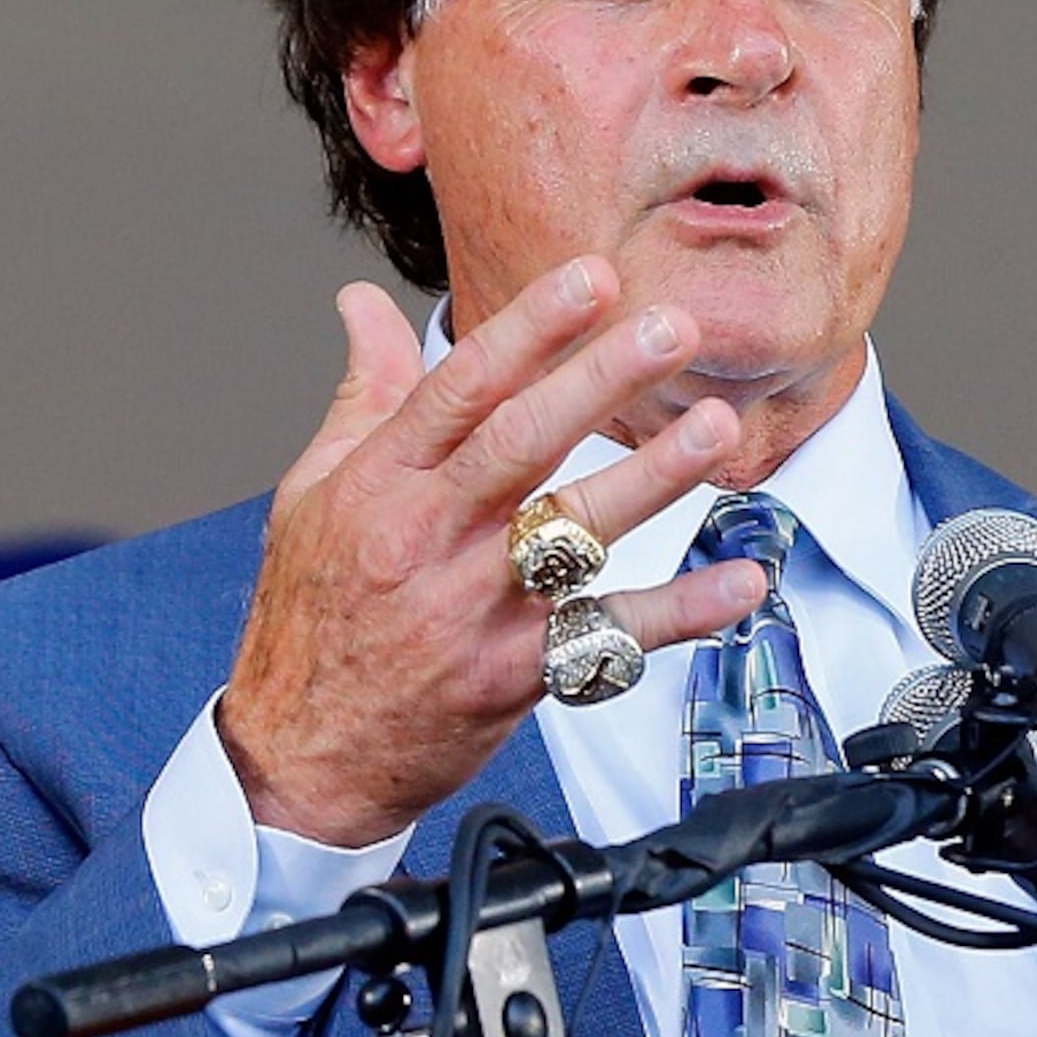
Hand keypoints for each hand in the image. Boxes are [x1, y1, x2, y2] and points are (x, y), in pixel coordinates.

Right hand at [215, 257, 767, 844]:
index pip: (459, 388)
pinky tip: (738, 581)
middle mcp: (424, 540)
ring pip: (571, 530)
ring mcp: (471, 609)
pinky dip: (679, 612)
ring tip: (714, 425)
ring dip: (652, 476)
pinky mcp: (510, 675)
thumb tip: (363, 302)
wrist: (298, 758)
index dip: (530, 328)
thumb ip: (361, 396)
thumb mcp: (310, 496)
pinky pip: (607, 637)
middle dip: (599, 380)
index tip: (592, 278)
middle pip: (521, 444)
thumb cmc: (309, 620)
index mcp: (377, 486)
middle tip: (668, 329)